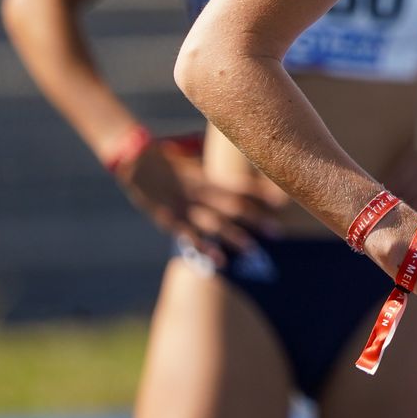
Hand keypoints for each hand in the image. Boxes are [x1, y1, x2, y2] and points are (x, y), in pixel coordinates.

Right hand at [117, 143, 282, 261]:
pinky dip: (206, 249)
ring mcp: (183, 208)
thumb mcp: (194, 157)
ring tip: (253, 250)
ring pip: (214, 224)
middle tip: (277, 231)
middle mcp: (198, 192)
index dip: (261, 194)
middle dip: (256, 219)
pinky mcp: (169, 220)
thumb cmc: (169, 157)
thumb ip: (216, 168)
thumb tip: (241, 163)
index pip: (239, 185)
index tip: (281, 202)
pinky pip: (190, 237)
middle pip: (232, 206)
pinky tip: (221, 260)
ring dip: (234, 238)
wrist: (134, 161)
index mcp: (206, 175)